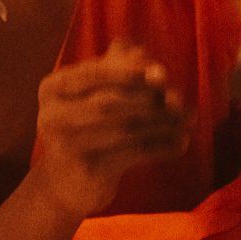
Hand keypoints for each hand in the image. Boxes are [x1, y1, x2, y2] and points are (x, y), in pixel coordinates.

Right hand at [34, 39, 189, 218]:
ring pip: (125, 128)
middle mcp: (52, 116)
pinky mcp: (87, 171)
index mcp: (52, 89)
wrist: (66, 183)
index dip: (129, 72)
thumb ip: (118, 67)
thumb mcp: (95, 93)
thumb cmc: (86, 127)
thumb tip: (147, 56)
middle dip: (149, 98)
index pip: (94, 74)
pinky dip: (161, 146)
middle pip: (110, 102)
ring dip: (162, 122)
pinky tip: (181, 142)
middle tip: (179, 100)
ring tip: (188, 119)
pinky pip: (133, 154)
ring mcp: (67, 146)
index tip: (161, 73)